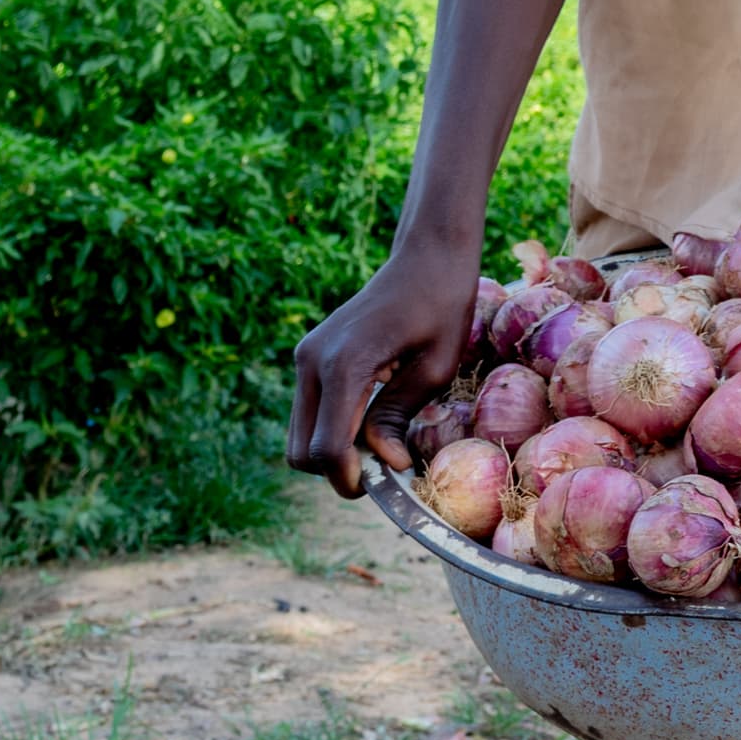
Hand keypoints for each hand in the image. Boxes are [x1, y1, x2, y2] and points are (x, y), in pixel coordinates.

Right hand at [289, 242, 482, 495]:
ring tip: (379, 441)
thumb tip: (386, 464)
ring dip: (332, 452)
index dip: (352, 477)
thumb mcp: (435, 368)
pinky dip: (330, 428)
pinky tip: (368, 417)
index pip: (327, 447)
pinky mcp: (308, 356)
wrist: (426, 259)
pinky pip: (308, 413)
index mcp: (344, 363)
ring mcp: (305, 357)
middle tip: (385, 465)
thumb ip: (399, 416)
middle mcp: (312, 361)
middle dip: (339, 470)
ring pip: (298, 437)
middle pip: (301, 452)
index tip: (388, 480)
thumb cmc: (442, 308)